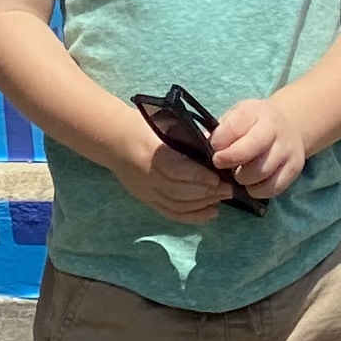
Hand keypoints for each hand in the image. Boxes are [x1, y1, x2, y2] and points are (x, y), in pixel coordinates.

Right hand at [114, 122, 233, 223]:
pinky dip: (192, 216)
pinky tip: (210, 212)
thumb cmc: (142, 126)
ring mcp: (145, 191)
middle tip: (228, 189)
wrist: (112, 140)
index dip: (199, 177)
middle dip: (207, 193)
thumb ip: (189, 137)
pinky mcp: (146, 200)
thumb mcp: (165, 124)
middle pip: (179, 191)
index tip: (219, 177)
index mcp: (150, 151)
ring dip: (202, 204)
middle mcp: (146, 175)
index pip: (177, 170)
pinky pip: (170, 213)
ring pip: (176, 205)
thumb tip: (217, 148)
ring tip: (221, 198)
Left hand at [205, 96, 307, 201]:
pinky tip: (252, 183)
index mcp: (256, 112)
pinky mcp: (294, 168)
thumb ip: (222, 130)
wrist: (290, 124)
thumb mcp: (238, 116)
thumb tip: (205, 145)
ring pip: (261, 172)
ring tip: (239, 173)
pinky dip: (257, 190)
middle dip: (231, 162)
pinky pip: (272, 188)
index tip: (214, 151)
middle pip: (249, 152)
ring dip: (243, 178)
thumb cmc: (255, 122)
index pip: (234, 128)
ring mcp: (287, 149)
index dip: (220, 143)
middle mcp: (275, 130)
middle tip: (223, 165)